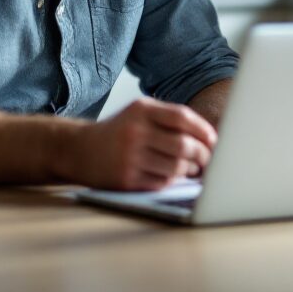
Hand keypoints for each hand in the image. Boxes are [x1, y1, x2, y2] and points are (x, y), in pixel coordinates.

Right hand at [62, 97, 216, 190]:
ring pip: (176, 166)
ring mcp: (130, 156)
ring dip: (190, 170)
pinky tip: (172, 175)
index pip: (182, 117)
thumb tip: (208, 136)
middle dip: (203, 155)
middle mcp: (135, 131)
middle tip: (208, 160)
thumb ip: (169, 119)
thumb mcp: (138, 114)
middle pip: (183, 145)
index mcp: (141, 110)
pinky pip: (162, 182)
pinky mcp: (127, 179)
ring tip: (191, 168)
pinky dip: (173, 180)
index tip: (214, 140)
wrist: (78, 150)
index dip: (203, 130)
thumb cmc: (117, 132)